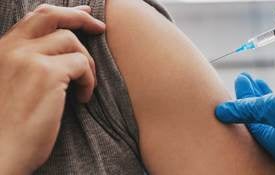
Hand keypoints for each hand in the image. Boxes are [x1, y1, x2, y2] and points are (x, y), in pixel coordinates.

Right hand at [0, 4, 104, 173]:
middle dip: (81, 18)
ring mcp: (29, 59)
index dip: (64, 12)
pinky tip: (83, 99)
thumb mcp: (13, 82)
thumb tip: (63, 46)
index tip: (84, 13)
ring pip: (71, 42)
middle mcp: (13, 48)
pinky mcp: (47, 75)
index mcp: (4, 49)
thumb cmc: (11, 124)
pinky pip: (82, 64)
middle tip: (100, 28)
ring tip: (84, 87)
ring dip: (87, 64)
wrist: (2, 152)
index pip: (36, 17)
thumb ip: (29, 61)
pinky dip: (89, 80)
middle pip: (53, 16)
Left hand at [215, 73, 274, 163]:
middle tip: (244, 77)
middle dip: (251, 97)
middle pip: (262, 121)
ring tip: (256, 80)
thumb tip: (220, 112)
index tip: (239, 80)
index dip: (241, 100)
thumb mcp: (273, 105)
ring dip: (265, 98)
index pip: (250, 124)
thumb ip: (245, 109)